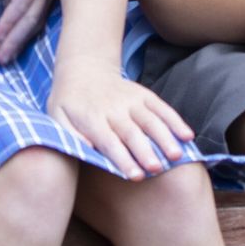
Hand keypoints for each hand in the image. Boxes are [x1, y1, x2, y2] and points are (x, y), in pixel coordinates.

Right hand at [0, 0, 58, 65]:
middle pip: (36, 21)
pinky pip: (23, 5)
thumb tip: (9, 20)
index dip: (23, 35)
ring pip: (31, 17)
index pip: (38, 16)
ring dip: (14, 37)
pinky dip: (10, 21)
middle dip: (19, 43)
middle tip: (4, 60)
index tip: (9, 51)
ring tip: (0, 54)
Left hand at [46, 66, 194, 178]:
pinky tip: (188, 136)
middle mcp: (113, 108)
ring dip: (165, 137)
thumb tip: (85, 151)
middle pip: (132, 131)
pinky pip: (162, 107)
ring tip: (177, 155)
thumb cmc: (69, 104)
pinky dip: (175, 120)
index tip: (135, 176)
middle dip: (145, 150)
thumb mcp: (57, 117)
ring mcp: (131, 100)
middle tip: (158, 169)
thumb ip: (69, 135)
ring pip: (151, 119)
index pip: (108, 141)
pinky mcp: (144, 95)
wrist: (83, 69)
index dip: (122, 158)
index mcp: (91, 118)